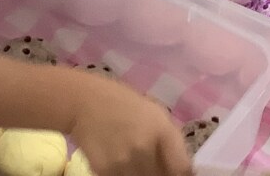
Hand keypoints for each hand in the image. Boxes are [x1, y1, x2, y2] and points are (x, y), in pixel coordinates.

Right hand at [70, 77, 191, 175]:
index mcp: (163, 131)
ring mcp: (123, 161)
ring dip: (140, 175)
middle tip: (150, 164)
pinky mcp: (103, 171)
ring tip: (133, 162)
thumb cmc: (124, 105)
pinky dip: (122, 175)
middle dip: (158, 174)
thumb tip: (184, 172)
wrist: (85, 102)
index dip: (182, 175)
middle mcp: (145, 147)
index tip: (176, 173)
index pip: (182, 169)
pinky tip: (118, 163)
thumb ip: (171, 143)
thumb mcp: (155, 114)